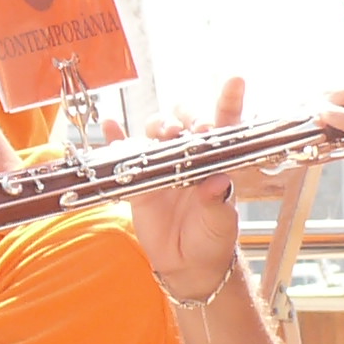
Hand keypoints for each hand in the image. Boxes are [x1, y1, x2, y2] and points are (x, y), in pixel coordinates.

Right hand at [125, 76, 252, 300]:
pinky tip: (108, 126)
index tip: (235, 80)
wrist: (187, 263)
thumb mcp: (220, 223)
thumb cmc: (211, 238)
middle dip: (187, 116)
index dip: (229, 101)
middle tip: (192, 129)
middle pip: (185, 121)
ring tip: (160, 134)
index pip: (225, 124)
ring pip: (155, 131)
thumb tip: (218, 183)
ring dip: (158, 125)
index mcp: (216, 160)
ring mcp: (162, 165)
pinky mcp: (138, 179)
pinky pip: (122, 154)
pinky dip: (114, 138)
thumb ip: (217, 202)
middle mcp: (189, 156)